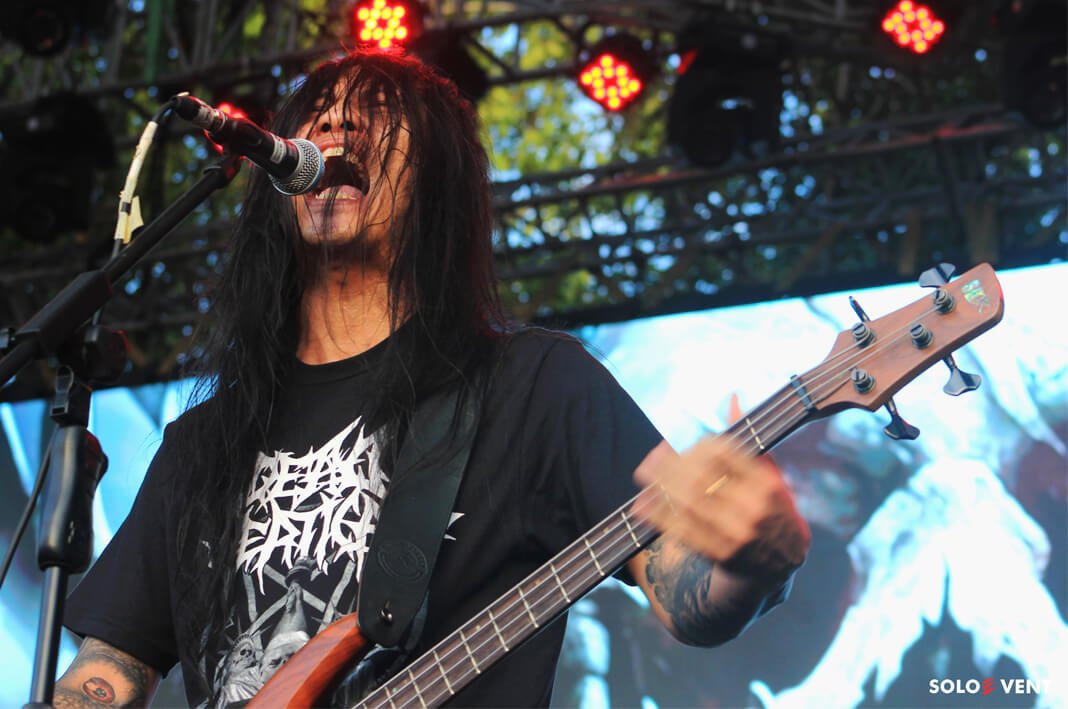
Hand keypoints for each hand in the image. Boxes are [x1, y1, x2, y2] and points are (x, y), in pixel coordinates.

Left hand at [633, 438, 809, 583]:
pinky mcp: (721, 554)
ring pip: (689, 504)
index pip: (724, 453)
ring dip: (660, 486)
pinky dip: (659, 516)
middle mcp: (754, 508)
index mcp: (767, 484)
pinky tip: (642, 504)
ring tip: (643, 473)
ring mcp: (737, 534)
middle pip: (702, 478)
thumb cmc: (772, 508)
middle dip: (671, 463)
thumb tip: (730, 398)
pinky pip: (683, 532)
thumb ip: (748, 438)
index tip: (678, 439)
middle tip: (653, 455)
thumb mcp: (770, 473)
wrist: (780, 564)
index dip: (695, 443)